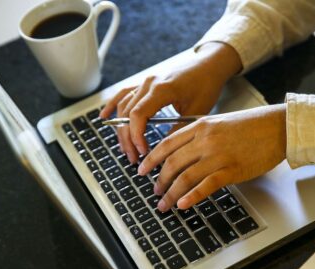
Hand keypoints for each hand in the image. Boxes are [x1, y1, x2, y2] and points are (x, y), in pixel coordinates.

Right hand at [99, 42, 242, 162]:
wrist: (209, 65)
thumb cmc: (206, 84)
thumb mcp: (197, 111)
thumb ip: (179, 129)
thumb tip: (165, 150)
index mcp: (162, 89)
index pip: (138, 115)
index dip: (136, 136)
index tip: (143, 152)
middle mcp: (149, 83)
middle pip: (128, 114)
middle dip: (128, 138)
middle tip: (134, 158)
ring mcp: (145, 82)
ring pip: (124, 106)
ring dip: (122, 129)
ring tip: (126, 148)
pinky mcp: (146, 83)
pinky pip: (124, 94)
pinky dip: (113, 106)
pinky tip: (104, 117)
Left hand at [137, 104, 286, 210]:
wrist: (278, 127)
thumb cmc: (252, 126)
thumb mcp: (220, 122)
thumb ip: (200, 135)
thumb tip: (183, 153)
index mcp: (201, 126)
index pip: (167, 144)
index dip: (151, 159)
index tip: (142, 169)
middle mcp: (205, 140)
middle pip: (173, 162)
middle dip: (160, 180)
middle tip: (154, 191)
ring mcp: (218, 155)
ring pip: (185, 176)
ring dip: (171, 193)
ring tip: (164, 204)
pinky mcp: (232, 169)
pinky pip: (206, 185)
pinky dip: (192, 196)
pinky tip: (183, 204)